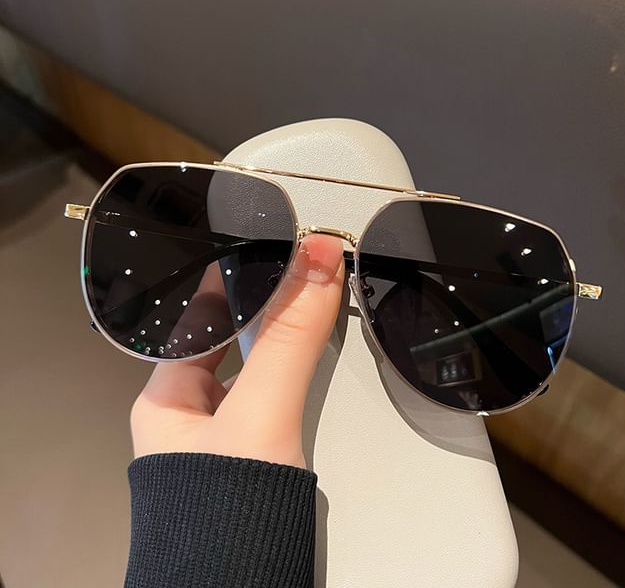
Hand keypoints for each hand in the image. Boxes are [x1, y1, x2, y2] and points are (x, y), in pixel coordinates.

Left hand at [130, 234, 344, 468]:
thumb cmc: (225, 519)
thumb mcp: (259, 414)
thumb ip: (288, 338)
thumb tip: (314, 261)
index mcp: (162, 403)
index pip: (194, 320)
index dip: (227, 282)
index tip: (257, 252)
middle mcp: (186, 419)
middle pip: (226, 344)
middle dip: (261, 312)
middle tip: (293, 276)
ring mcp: (219, 442)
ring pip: (252, 374)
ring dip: (279, 348)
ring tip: (304, 310)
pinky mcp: (251, 460)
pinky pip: (269, 402)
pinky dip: (289, 381)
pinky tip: (304, 372)